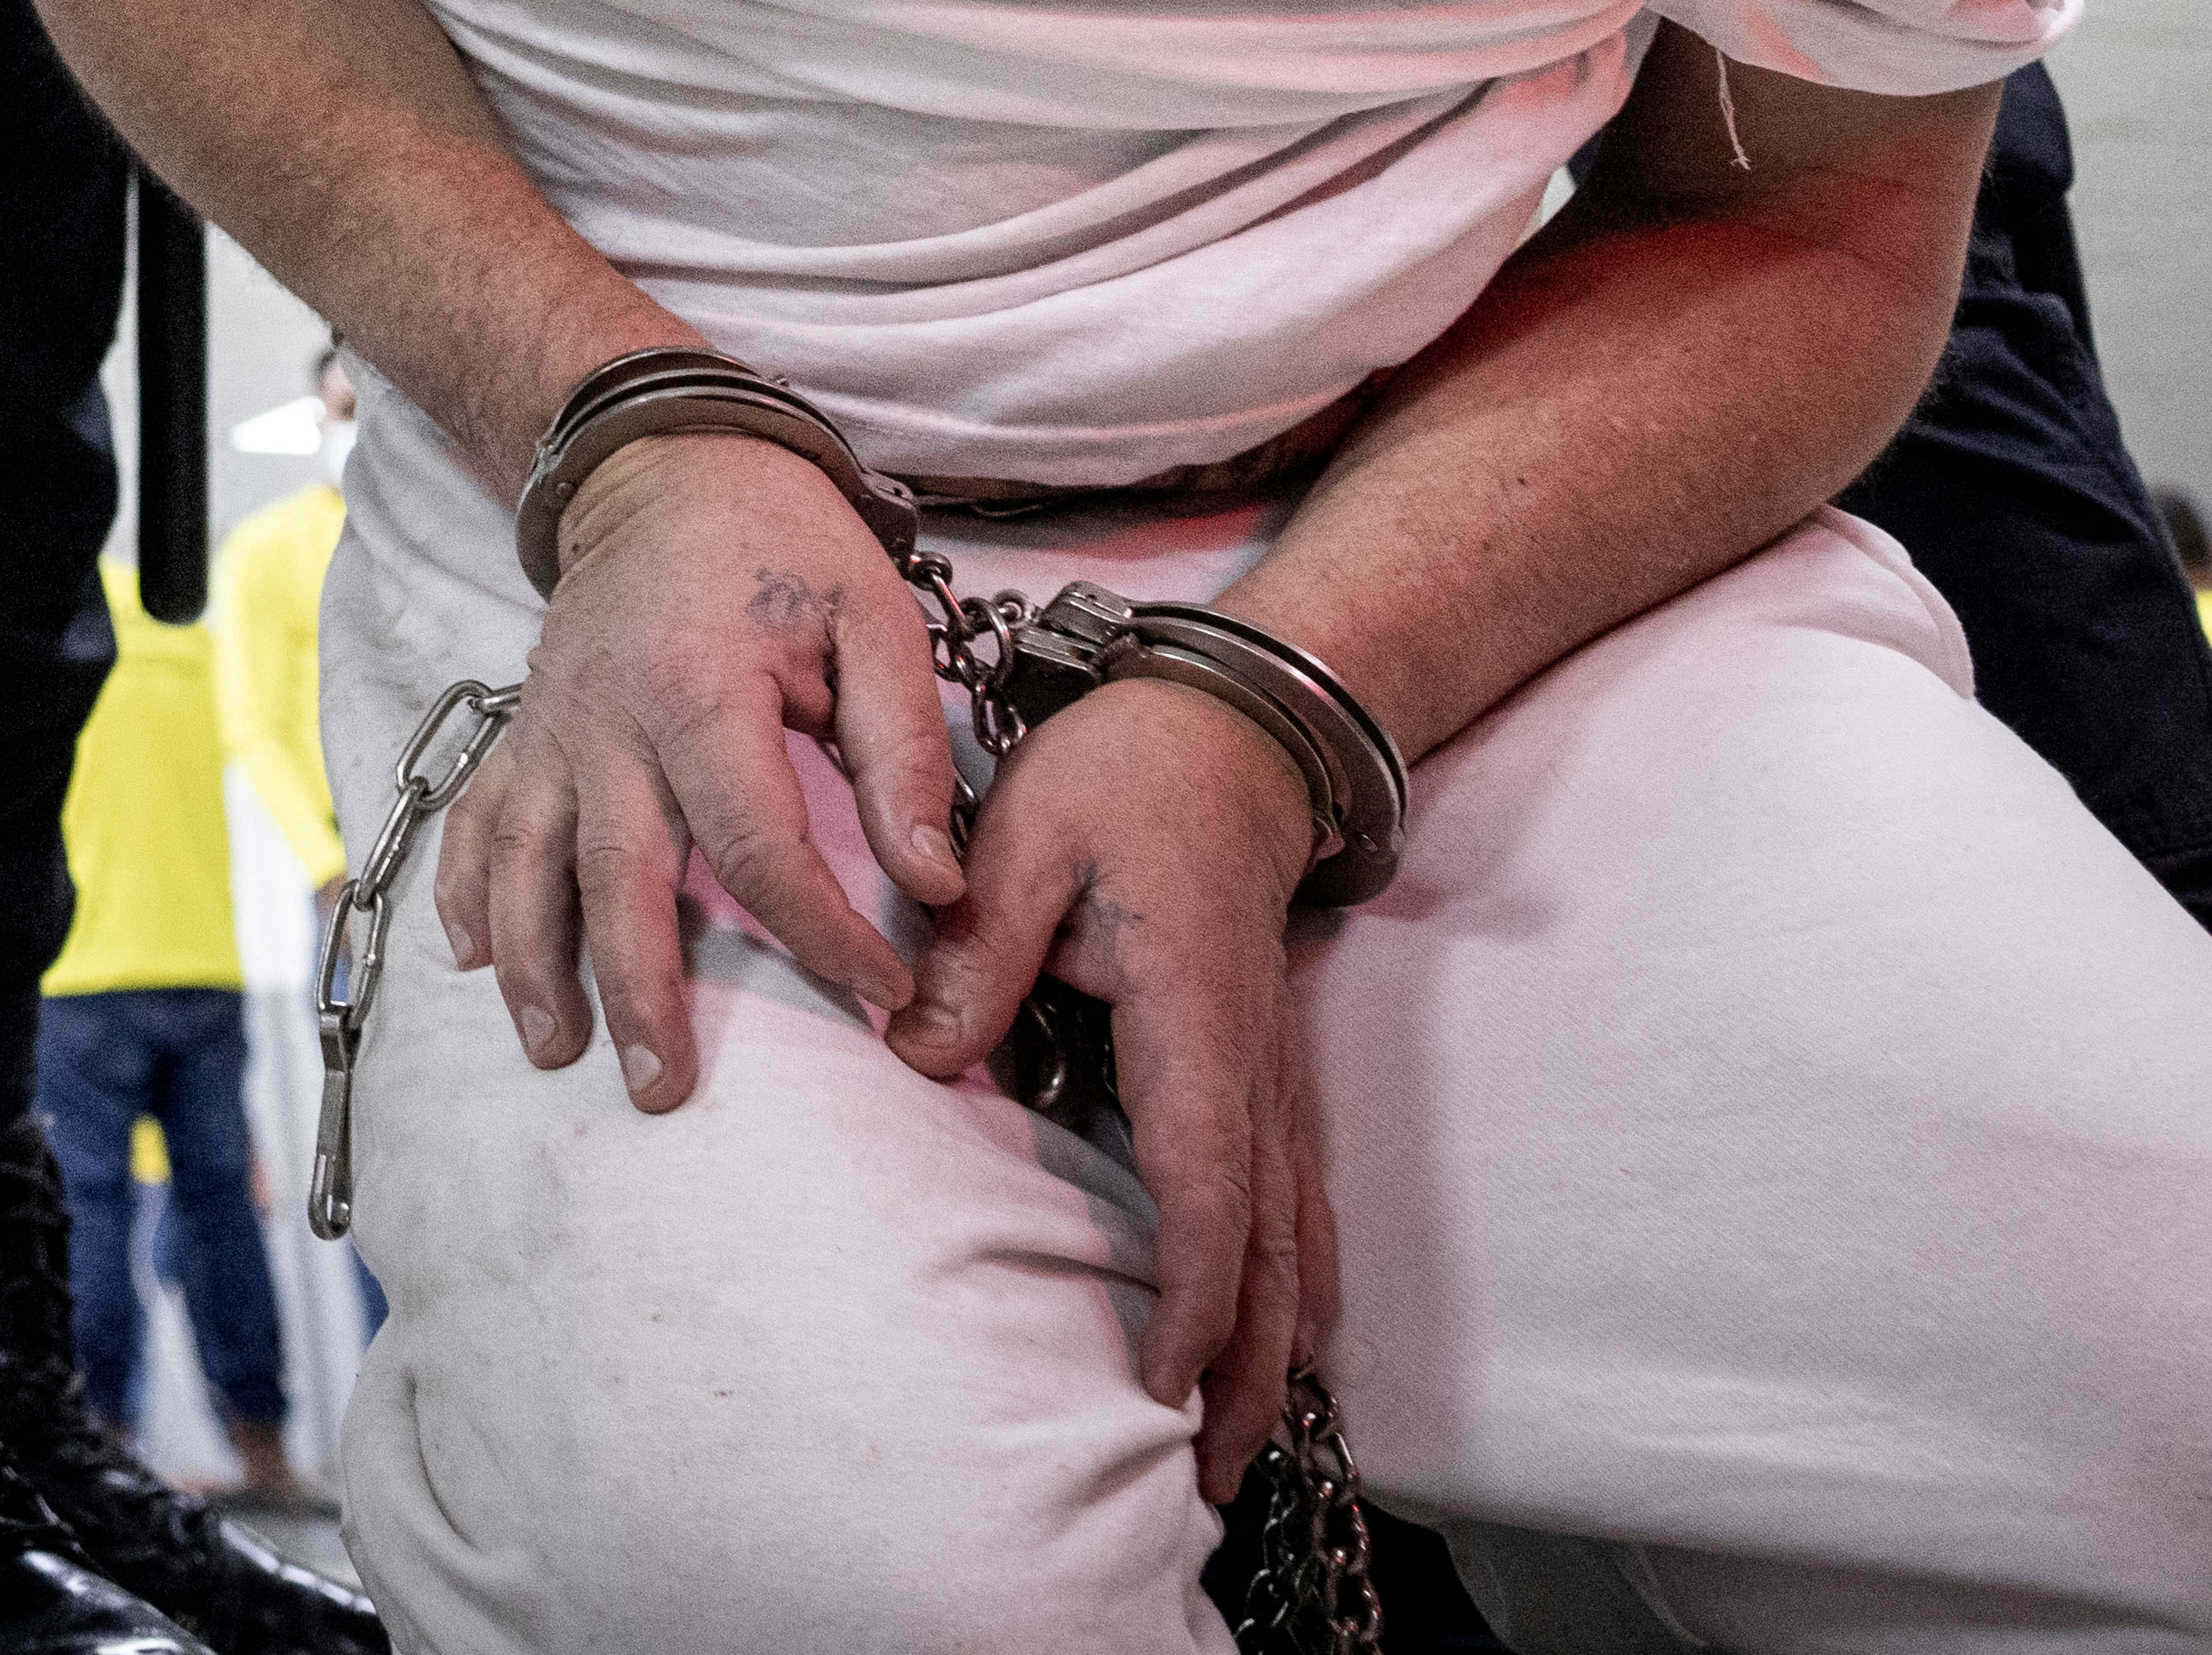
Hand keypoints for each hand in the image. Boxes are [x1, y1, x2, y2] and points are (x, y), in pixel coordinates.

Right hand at [441, 435, 974, 1114]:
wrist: (665, 464)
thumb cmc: (781, 545)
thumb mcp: (875, 620)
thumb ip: (903, 753)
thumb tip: (933, 883)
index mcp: (699, 690)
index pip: (759, 846)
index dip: (824, 934)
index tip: (884, 992)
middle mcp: (606, 719)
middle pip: (615, 876)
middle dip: (641, 991)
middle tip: (667, 1090)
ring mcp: (550, 728)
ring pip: (524, 862)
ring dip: (535, 964)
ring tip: (559, 1050)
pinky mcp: (523, 730)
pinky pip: (476, 820)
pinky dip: (465, 891)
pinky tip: (476, 960)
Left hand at [880, 675, 1338, 1499]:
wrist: (1228, 733)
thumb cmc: (1124, 778)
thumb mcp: (1022, 838)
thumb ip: (973, 948)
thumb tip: (918, 1049)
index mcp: (1194, 1022)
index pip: (1204, 1190)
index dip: (1191, 1301)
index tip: (1154, 1385)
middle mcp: (1252, 1070)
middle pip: (1269, 1252)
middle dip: (1246, 1372)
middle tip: (1203, 1479)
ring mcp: (1270, 1078)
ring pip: (1293, 1242)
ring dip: (1276, 1349)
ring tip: (1232, 1449)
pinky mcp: (1263, 1074)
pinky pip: (1288, 1204)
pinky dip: (1284, 1289)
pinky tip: (1269, 1347)